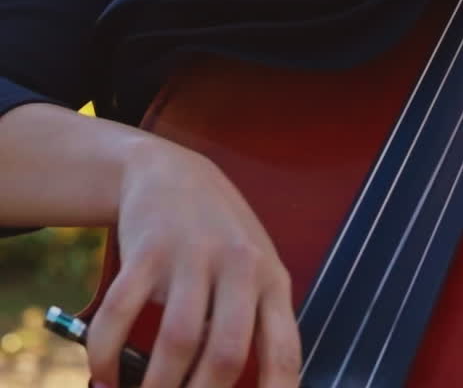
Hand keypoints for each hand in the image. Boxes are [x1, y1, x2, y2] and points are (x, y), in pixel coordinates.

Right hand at [85, 137, 300, 387]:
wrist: (170, 171)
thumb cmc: (217, 232)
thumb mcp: (253, 267)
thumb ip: (254, 320)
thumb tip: (244, 386)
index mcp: (271, 278)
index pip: (283, 350)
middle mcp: (238, 265)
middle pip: (228, 353)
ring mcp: (192, 253)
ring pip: (178, 340)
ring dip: (157, 386)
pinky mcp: (147, 248)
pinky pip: (122, 312)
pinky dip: (107, 353)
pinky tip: (104, 373)